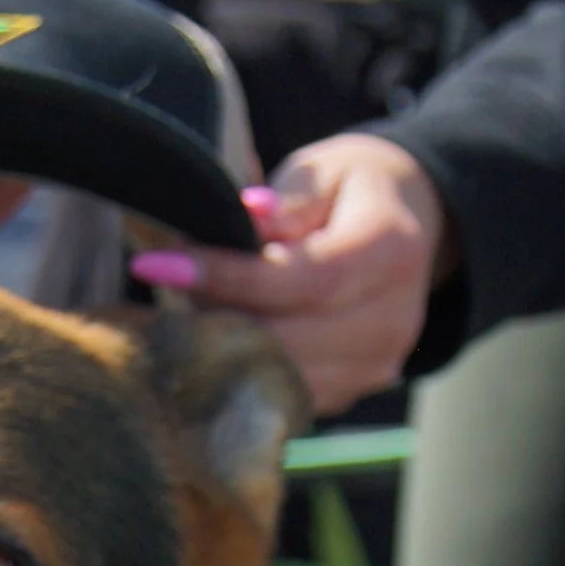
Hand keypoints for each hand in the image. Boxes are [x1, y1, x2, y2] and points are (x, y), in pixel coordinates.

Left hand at [129, 133, 449, 411]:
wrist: (407, 228)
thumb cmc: (348, 190)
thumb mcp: (322, 171)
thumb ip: (286, 199)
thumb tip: (245, 218)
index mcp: (390, 250)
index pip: (306, 280)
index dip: (229, 278)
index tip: (161, 265)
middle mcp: (392, 318)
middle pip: (288, 339)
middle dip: (213, 317)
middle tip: (157, 289)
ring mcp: (375, 364)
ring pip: (279, 376)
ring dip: (219, 348)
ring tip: (177, 310)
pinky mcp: (351, 391)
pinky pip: (283, 394)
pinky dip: (238, 371)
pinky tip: (206, 338)